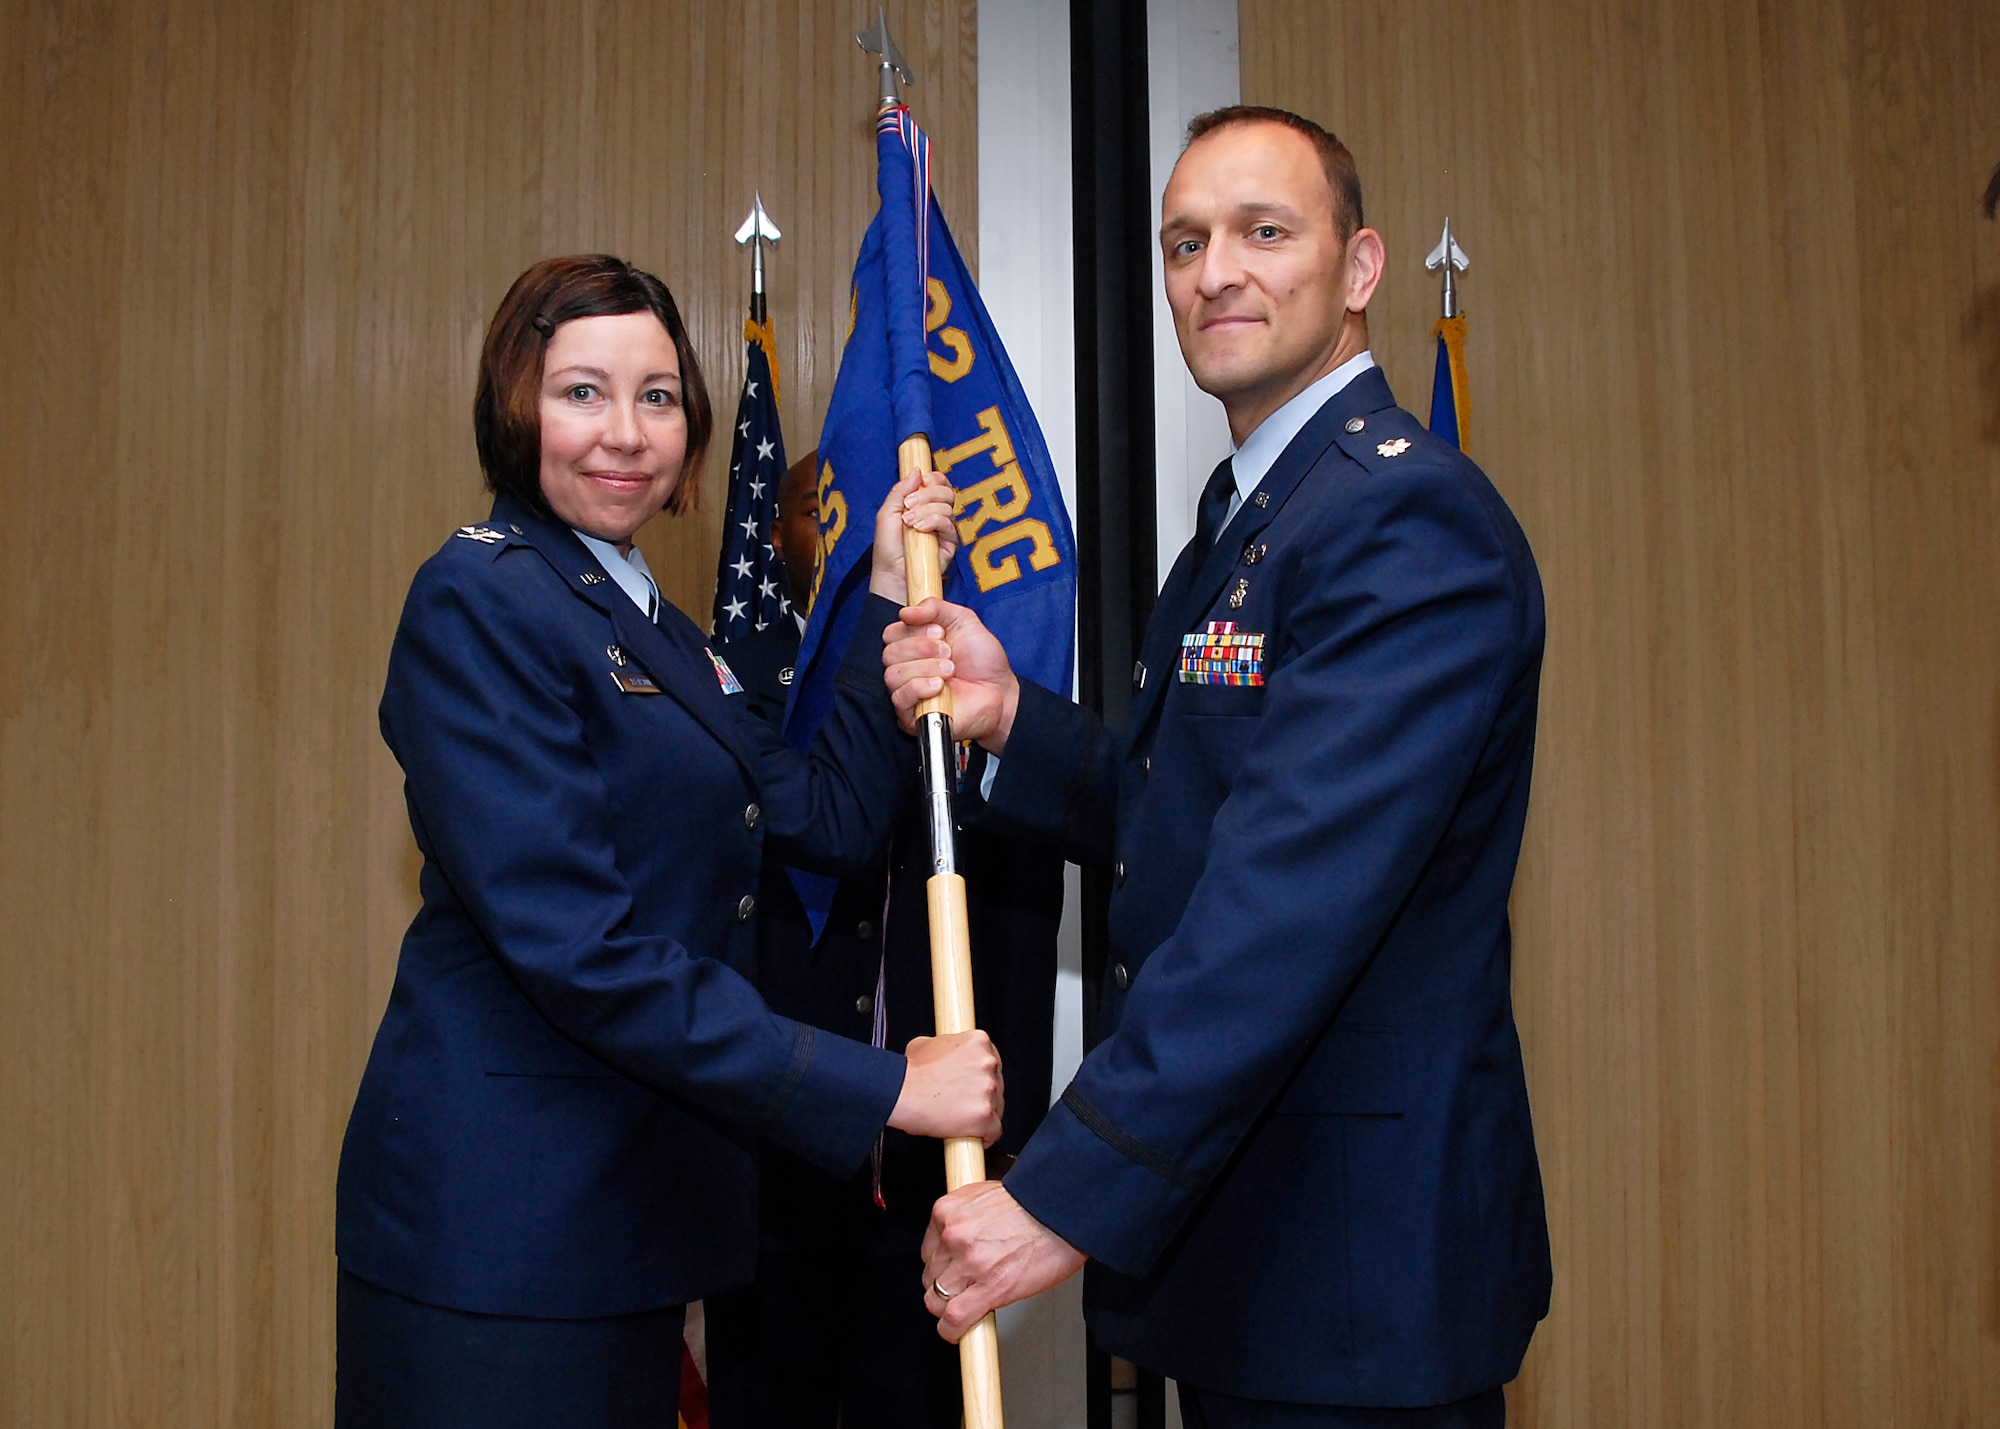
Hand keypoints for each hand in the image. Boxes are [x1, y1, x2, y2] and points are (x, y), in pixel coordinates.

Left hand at [868, 469, 959, 602]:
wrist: (891, 573)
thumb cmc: (888, 547)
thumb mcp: (887, 513)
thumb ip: (900, 490)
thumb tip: (918, 470)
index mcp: (922, 504)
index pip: (938, 483)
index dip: (934, 478)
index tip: (922, 481)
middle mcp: (936, 513)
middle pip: (946, 491)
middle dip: (927, 494)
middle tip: (908, 505)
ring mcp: (944, 528)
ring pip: (947, 506)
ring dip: (925, 510)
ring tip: (909, 523)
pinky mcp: (950, 542)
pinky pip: (948, 523)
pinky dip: (933, 521)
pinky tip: (919, 529)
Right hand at [882, 598, 1020, 749]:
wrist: (1000, 691)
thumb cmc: (983, 661)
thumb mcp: (963, 620)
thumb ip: (935, 607)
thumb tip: (905, 612)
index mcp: (913, 645)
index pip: (891, 633)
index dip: (912, 630)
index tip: (939, 632)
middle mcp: (906, 668)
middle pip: (889, 653)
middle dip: (922, 648)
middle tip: (948, 652)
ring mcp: (907, 692)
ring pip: (893, 674)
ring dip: (926, 667)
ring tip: (950, 670)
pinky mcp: (911, 715)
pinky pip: (899, 697)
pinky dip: (919, 687)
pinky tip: (939, 686)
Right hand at [888, 1031, 1003, 1144]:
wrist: (900, 1093)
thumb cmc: (910, 1073)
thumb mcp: (926, 1044)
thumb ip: (945, 1046)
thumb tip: (946, 1054)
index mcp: (978, 1042)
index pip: (992, 1062)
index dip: (981, 1076)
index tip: (973, 1085)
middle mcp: (988, 1063)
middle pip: (997, 1085)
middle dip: (982, 1095)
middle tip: (963, 1102)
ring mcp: (988, 1089)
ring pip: (997, 1108)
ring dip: (983, 1114)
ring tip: (961, 1118)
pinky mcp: (985, 1115)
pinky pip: (995, 1130)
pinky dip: (985, 1135)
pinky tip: (972, 1135)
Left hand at [921, 1181, 1086, 1339]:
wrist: (1063, 1212)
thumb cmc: (1034, 1204)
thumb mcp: (984, 1197)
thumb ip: (963, 1219)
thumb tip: (955, 1244)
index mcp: (948, 1211)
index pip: (928, 1251)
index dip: (941, 1267)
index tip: (950, 1273)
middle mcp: (954, 1235)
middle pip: (931, 1277)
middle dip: (946, 1287)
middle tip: (966, 1289)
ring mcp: (970, 1262)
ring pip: (937, 1300)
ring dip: (950, 1309)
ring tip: (966, 1309)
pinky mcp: (990, 1288)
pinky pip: (955, 1318)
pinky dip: (953, 1330)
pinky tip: (959, 1331)